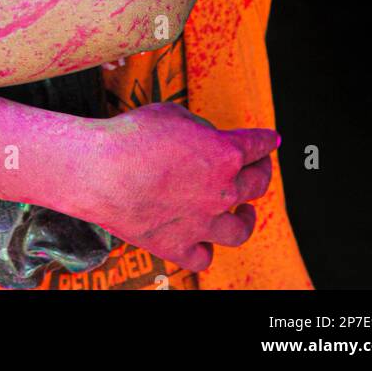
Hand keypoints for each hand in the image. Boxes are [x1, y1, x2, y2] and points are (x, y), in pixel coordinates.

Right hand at [90, 101, 276, 272]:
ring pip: (240, 230)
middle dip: (262, 172)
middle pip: (256, 184)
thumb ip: (199, 128)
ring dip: (247, 219)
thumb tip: (206, 139)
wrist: (100, 171)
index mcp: (224, 154)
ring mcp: (202, 223)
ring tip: (246, 213)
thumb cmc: (132, 136)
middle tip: (260, 168)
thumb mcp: (173, 113)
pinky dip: (206, 249)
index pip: (257, 145)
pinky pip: (204, 257)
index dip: (266, 141)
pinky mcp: (178, 246)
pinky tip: (204, 241)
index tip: (270, 140)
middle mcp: (221, 191)